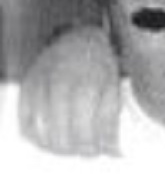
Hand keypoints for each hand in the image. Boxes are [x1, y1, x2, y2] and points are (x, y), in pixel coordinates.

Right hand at [18, 25, 120, 155]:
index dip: (92, 148)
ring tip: (72, 148)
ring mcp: (38, 88)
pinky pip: (24, 123)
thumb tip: (113, 152)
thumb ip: (111, 120)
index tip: (100, 151)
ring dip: (58, 148)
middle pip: (62, 138)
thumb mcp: (113, 89)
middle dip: (77, 150)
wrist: (77, 38)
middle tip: (88, 150)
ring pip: (41, 134)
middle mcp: (57, 88)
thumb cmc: (100, 65)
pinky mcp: (25, 89)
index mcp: (83, 88)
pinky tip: (50, 142)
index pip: (83, 133)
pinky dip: (36, 138)